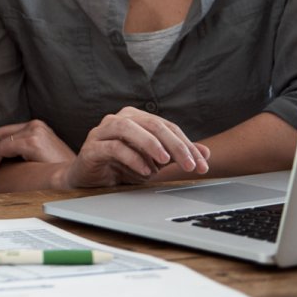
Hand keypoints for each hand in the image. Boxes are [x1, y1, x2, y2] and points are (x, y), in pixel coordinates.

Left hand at [0, 119, 74, 185]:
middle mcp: (34, 125)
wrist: (81, 179)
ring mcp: (33, 131)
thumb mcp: (40, 161)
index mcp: (36, 128)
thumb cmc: (62, 174)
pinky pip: (1, 150)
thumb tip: (3, 168)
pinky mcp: (32, 141)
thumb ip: (24, 157)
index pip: (4, 134)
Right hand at [67, 107, 210, 187]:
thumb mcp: (154, 161)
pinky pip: (113, 147)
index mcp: (136, 118)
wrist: (90, 178)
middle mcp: (119, 119)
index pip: (167, 127)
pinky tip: (144, 170)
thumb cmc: (122, 166)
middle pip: (151, 124)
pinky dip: (131, 158)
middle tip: (190, 164)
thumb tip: (205, 153)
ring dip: (150, 144)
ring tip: (165, 161)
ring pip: (128, 128)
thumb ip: (176, 155)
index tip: (202, 164)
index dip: (186, 145)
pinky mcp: (92, 147)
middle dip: (174, 145)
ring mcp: (103, 131)